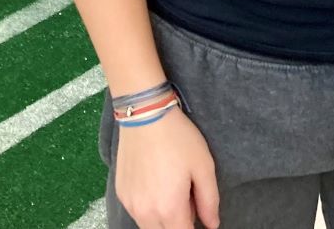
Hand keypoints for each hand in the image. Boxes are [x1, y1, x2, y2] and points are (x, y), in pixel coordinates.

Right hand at [114, 111, 220, 228]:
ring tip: (172, 188)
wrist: (145, 115)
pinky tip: (156, 182)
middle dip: (179, 223)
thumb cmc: (178, 139)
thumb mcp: (203, 167)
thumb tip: (212, 225)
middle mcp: (145, 213)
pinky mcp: (121, 193)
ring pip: (149, 226)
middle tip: (188, 198)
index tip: (199, 212)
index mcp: (169, 210)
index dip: (195, 227)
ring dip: (163, 218)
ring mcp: (130, 204)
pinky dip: (149, 208)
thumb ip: (209, 201)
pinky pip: (137, 212)